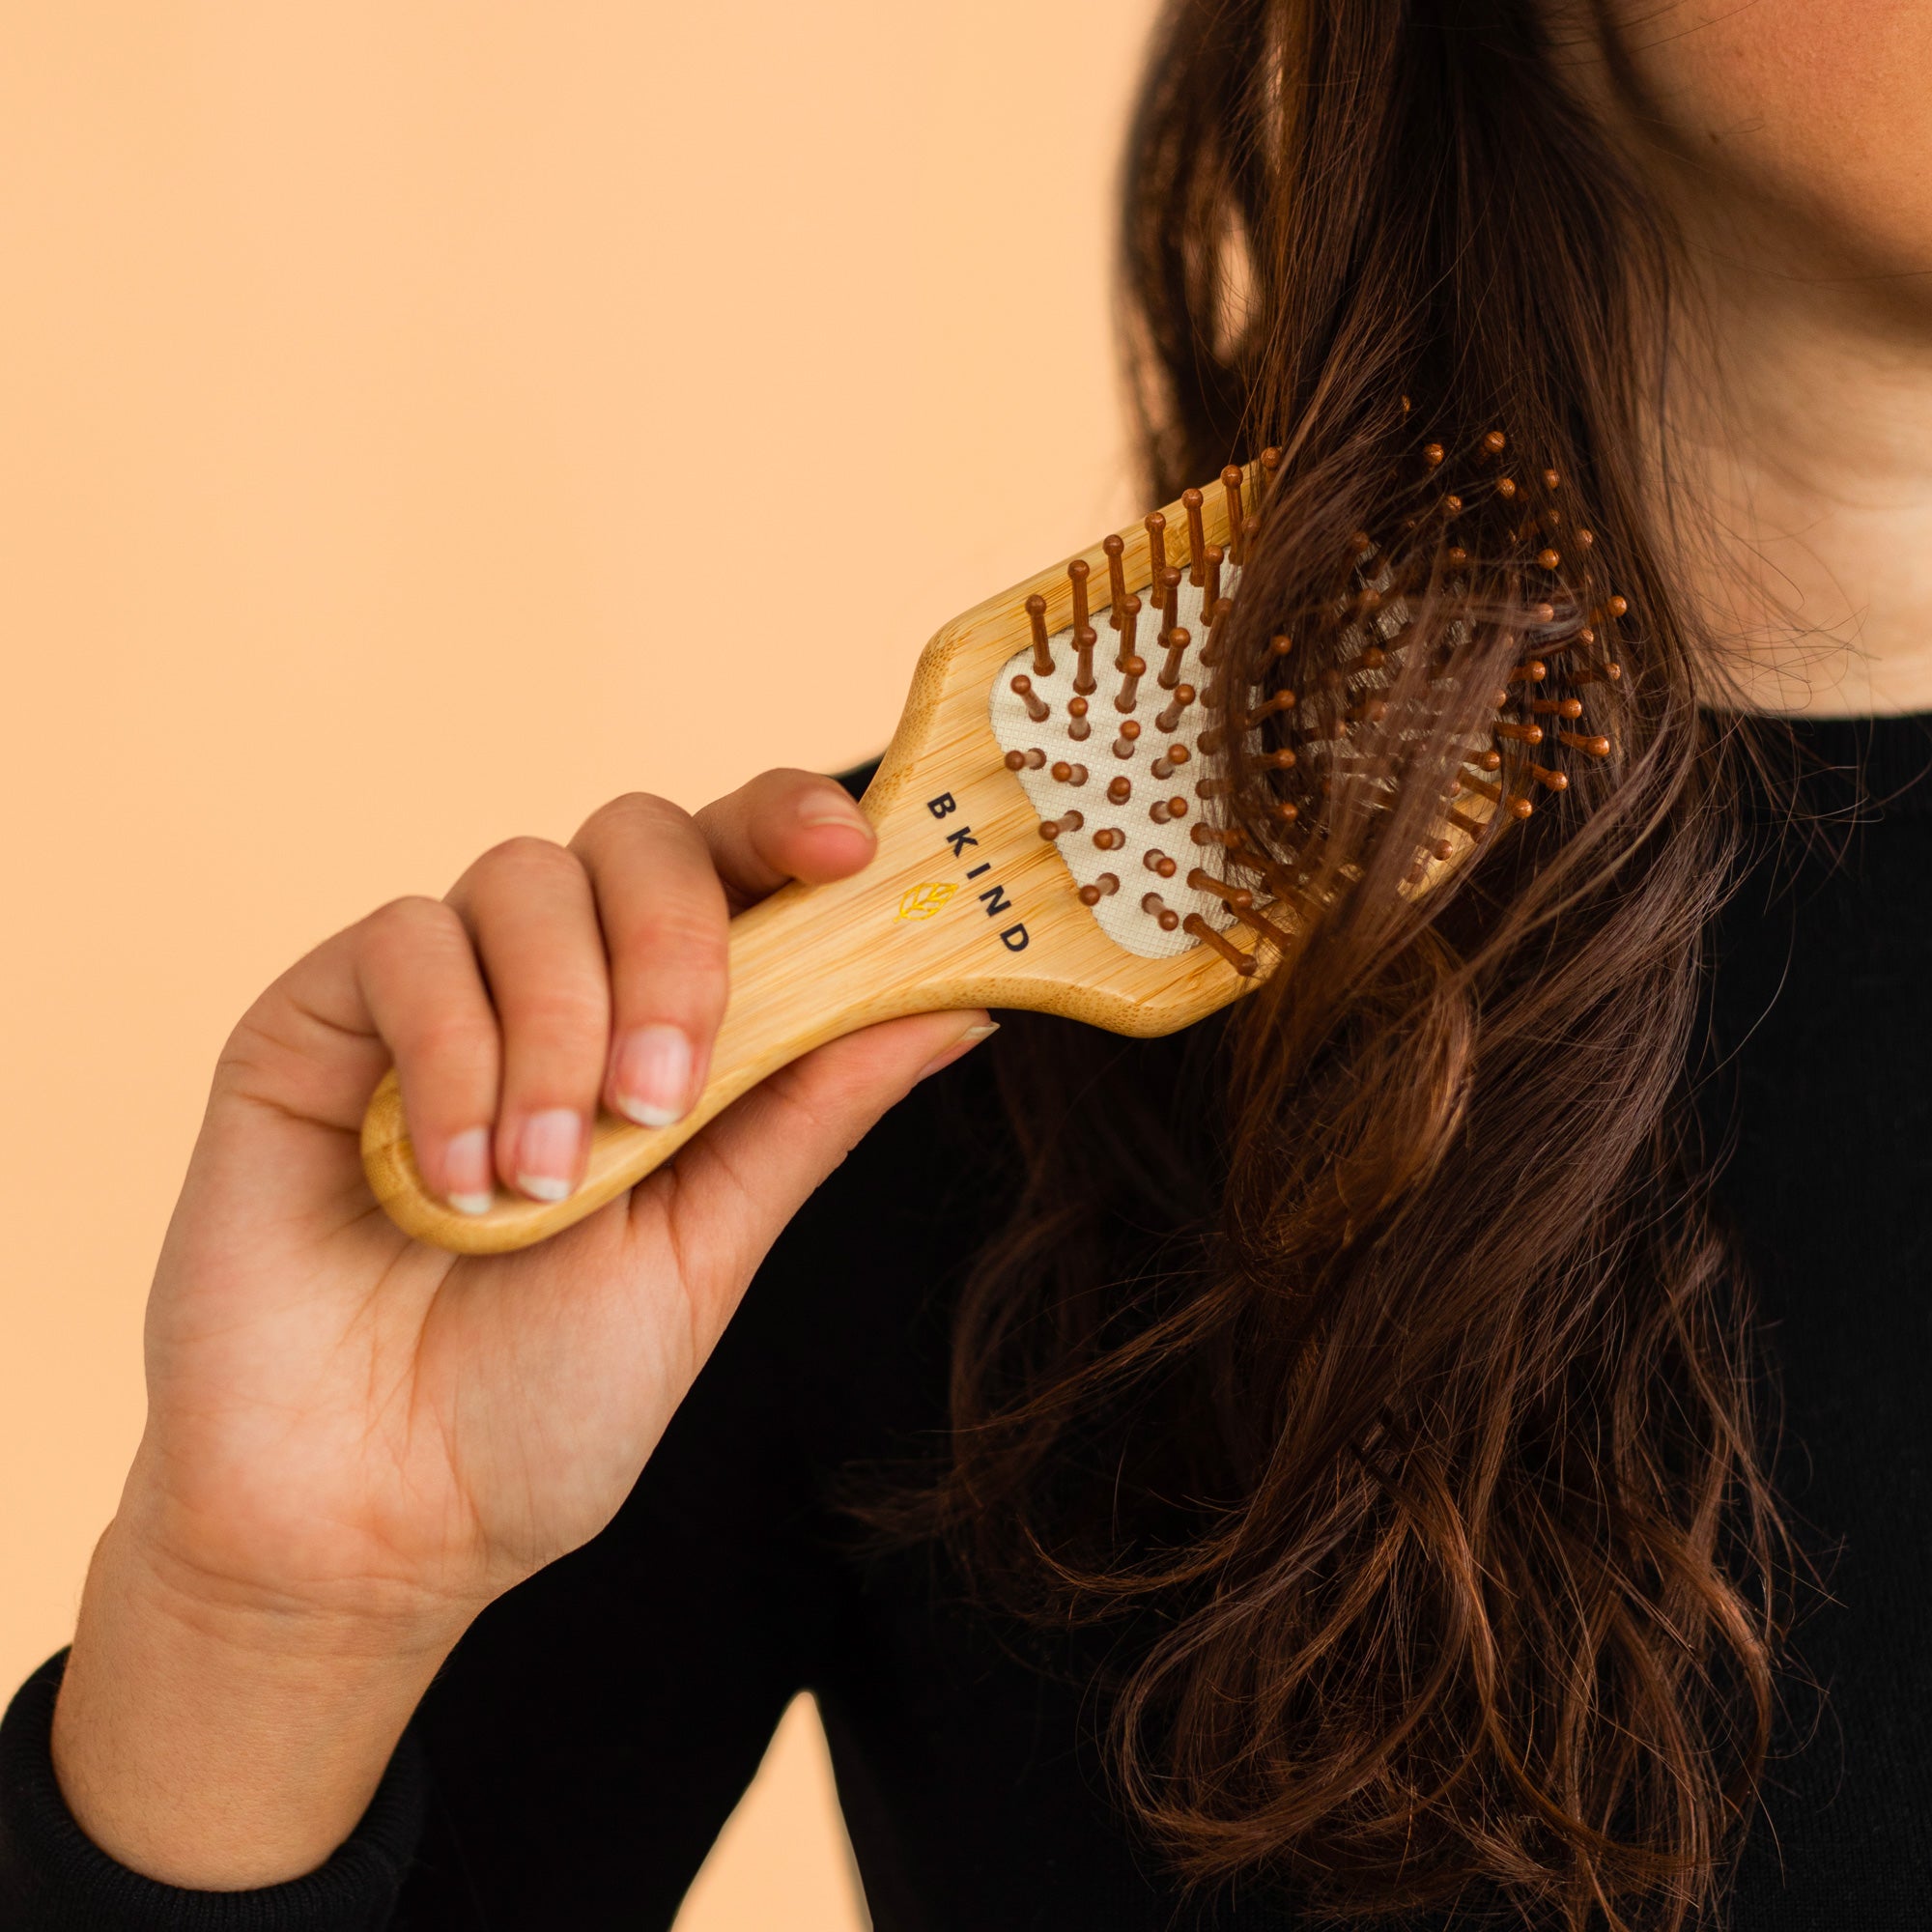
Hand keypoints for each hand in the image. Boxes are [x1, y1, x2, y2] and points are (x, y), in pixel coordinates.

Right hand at [52, 769, 991, 1886]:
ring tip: (550, 1179)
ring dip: (560, 1019)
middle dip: (677, 944)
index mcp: (665, 1026)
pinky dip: (450, 1048)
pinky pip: (404, 942)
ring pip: (525, 875)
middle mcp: (556, 983)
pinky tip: (454, 1178)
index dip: (794, 821)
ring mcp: (437, 992)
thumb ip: (810, 1113)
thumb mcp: (707, 1249)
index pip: (736, 864)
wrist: (370, 1521)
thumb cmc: (545, 1397)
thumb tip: (959, 1005)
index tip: (853, 850)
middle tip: (666, 1092)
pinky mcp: (317, 1016)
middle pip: (639, 835)